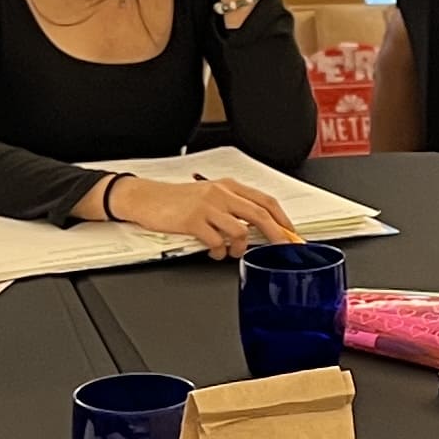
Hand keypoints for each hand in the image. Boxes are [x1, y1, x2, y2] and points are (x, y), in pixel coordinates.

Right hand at [104, 174, 296, 256]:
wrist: (146, 198)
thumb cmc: (177, 200)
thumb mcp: (209, 196)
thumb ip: (232, 207)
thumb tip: (257, 228)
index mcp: (228, 186)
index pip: (264, 200)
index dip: (282, 218)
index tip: (292, 233)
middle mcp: (221, 193)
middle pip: (259, 214)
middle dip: (276, 234)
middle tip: (284, 248)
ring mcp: (207, 206)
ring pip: (239, 231)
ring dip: (240, 247)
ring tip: (233, 252)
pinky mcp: (193, 220)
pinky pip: (216, 242)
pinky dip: (218, 252)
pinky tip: (214, 252)